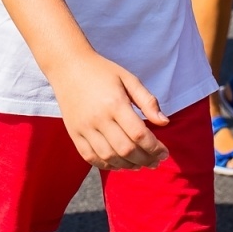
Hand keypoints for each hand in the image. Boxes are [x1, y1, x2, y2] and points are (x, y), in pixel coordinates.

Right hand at [48, 52, 169, 170]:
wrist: (68, 66)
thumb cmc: (101, 71)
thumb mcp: (128, 79)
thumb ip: (147, 101)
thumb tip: (164, 123)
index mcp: (115, 103)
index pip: (139, 134)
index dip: (155, 148)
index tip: (164, 152)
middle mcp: (98, 118)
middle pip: (126, 150)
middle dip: (146, 159)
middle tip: (156, 161)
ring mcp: (84, 128)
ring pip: (109, 157)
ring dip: (128, 165)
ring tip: (140, 164)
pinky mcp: (73, 133)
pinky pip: (90, 157)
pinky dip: (107, 165)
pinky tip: (119, 163)